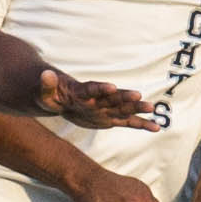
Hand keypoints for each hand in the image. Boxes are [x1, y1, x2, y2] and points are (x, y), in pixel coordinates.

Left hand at [36, 69, 160, 131]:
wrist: (61, 99)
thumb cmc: (51, 95)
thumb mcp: (45, 93)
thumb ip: (46, 84)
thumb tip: (45, 74)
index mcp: (82, 92)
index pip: (92, 89)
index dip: (100, 88)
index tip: (111, 87)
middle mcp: (98, 99)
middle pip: (113, 97)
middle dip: (125, 97)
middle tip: (138, 96)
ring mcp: (106, 108)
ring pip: (124, 108)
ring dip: (137, 109)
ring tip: (152, 109)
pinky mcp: (110, 118)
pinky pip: (127, 122)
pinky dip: (141, 124)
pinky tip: (156, 127)